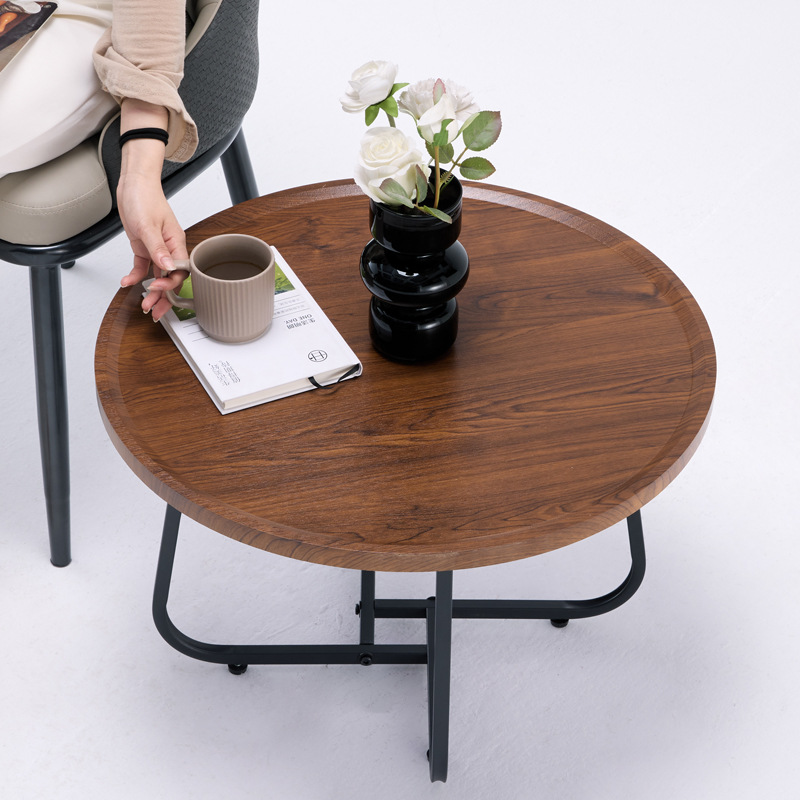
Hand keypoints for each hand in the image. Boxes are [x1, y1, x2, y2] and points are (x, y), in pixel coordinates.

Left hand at [117, 99, 187, 321]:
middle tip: (153, 311)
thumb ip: (157, 249)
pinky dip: (136, 277)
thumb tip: (168, 268)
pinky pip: (143, 267)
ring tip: (144, 305)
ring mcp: (156, 249)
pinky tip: (127, 282)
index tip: (158, 290)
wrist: (133, 184)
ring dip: (151, 292)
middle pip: (170, 279)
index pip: (180, 271)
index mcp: (176, 243)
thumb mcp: (148, 225)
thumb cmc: (145, 198)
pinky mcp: (144, 248)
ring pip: (157, 277)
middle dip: (163, 297)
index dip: (171, 285)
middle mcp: (168, 249)